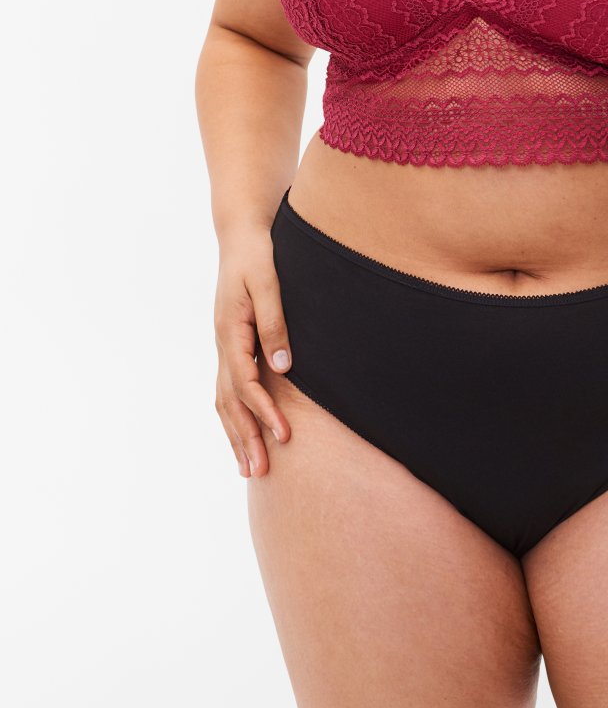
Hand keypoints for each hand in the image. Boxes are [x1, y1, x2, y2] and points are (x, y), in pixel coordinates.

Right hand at [213, 228, 293, 476]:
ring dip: (236, 435)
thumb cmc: (257, 254)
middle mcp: (222, 343)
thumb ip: (275, 323)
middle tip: (261, 473)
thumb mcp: (269, 282)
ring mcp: (223, 346)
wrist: (240, 234)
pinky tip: (243, 434)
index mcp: (230, 331)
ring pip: (225, 400)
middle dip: (245, 438)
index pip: (246, 383)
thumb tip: (284, 368)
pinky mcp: (231, 344)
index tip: (285, 437)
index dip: (264, 412)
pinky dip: (234, 416)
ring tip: (249, 469)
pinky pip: (228, 389)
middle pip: (230, 402)